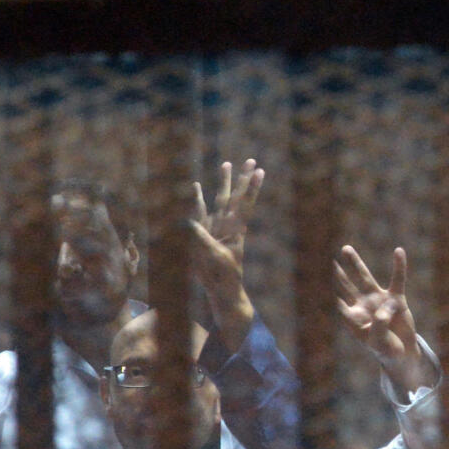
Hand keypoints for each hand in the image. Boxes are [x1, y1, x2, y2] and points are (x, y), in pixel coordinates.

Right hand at [193, 158, 263, 277]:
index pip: (244, 204)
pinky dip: (198, 197)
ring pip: (220, 198)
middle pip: (235, 195)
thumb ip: (202, 240)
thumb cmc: (223, 276)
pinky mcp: (205, 232)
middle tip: (251, 160)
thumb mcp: (215, 258)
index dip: (252, 188)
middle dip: (242, 178)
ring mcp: (216, 226)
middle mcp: (227, 223)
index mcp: (235, 229)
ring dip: (224, 182)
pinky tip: (196, 186)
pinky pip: (201, 210)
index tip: (260, 172)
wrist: (220, 288)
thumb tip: (189, 222)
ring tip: (226, 163)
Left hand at [335, 246, 432, 394]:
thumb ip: (379, 325)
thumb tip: (385, 306)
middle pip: (345, 286)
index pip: (337, 303)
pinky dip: (399, 266)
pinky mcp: (396, 299)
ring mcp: (378, 300)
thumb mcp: (379, 342)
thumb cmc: (385, 349)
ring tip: (345, 248)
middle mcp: (363, 305)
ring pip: (364, 278)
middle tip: (324, 258)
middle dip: (336, 273)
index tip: (318, 281)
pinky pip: (398, 279)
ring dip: (355, 263)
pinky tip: (399, 251)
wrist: (401, 353)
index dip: (328, 292)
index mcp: (353, 318)